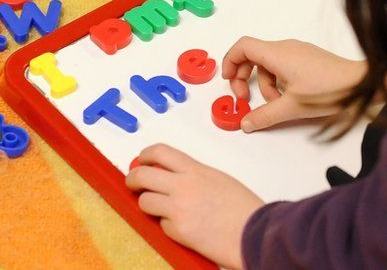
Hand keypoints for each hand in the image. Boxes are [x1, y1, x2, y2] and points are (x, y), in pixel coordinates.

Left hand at [127, 144, 263, 269]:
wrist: (254, 233)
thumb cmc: (244, 209)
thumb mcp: (219, 179)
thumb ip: (195, 176)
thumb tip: (175, 178)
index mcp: (195, 170)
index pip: (160, 152)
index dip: (145, 156)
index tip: (141, 161)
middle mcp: (183, 186)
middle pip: (142, 174)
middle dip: (133, 178)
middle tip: (133, 183)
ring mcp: (178, 208)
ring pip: (144, 201)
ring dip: (148, 204)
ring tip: (158, 209)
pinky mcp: (178, 230)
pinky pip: (161, 225)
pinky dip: (168, 226)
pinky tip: (183, 227)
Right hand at [222, 37, 366, 131]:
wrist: (362, 84)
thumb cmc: (329, 91)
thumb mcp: (292, 107)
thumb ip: (265, 115)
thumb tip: (245, 123)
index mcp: (278, 54)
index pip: (243, 46)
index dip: (230, 61)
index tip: (229, 81)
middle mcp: (286, 47)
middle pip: (253, 56)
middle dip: (245, 77)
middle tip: (246, 99)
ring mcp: (298, 51)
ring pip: (269, 64)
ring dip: (265, 85)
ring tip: (278, 104)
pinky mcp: (307, 58)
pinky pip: (283, 66)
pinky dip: (279, 81)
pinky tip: (290, 98)